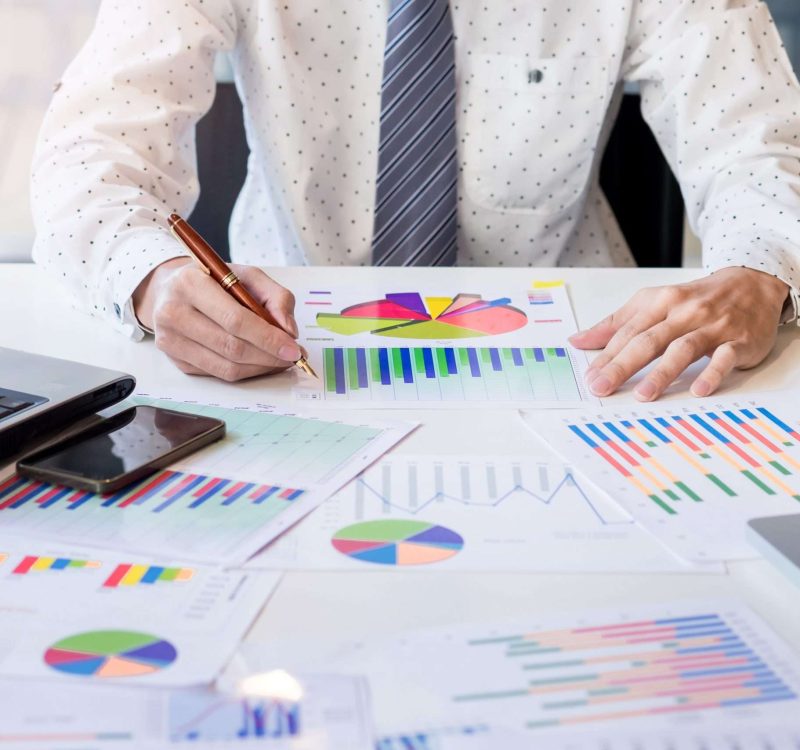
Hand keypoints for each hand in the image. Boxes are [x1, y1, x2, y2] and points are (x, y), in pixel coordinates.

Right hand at [132, 258, 301, 380]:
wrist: (173, 289)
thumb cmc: (214, 281)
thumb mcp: (247, 275)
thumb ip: (276, 297)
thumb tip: (290, 331)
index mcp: (190, 283)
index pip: (235, 320)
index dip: (268, 338)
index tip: (294, 348)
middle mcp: (173, 313)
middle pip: (232, 347)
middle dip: (269, 356)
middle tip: (292, 356)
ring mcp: (170, 340)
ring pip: (226, 367)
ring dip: (260, 368)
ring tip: (280, 360)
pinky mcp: (175, 360)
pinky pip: (218, 374)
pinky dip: (246, 372)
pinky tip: (260, 362)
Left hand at [569, 267, 789, 400]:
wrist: (752, 283)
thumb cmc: (697, 298)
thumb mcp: (654, 302)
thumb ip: (617, 323)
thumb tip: (579, 340)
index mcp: (661, 302)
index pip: (628, 331)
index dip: (606, 355)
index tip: (590, 377)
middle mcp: (685, 312)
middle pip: (648, 340)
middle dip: (622, 366)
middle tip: (602, 387)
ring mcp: (713, 326)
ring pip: (683, 349)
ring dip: (662, 373)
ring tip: (642, 395)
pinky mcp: (739, 340)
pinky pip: (724, 358)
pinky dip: (712, 373)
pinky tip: (699, 390)